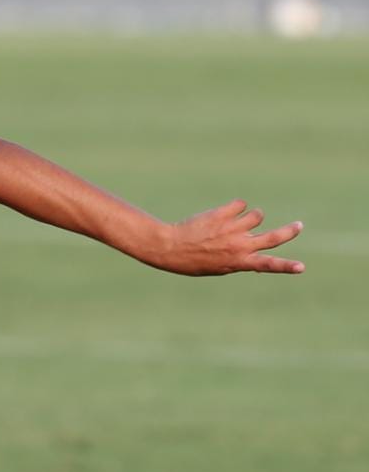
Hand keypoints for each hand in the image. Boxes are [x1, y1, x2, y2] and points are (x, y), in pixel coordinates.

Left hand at [155, 201, 304, 275]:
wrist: (170, 247)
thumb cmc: (195, 260)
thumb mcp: (219, 266)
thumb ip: (239, 260)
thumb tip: (257, 255)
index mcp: (239, 262)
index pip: (268, 265)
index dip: (286, 266)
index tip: (302, 268)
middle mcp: (239, 246)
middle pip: (273, 237)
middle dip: (289, 231)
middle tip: (299, 225)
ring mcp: (232, 229)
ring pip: (257, 215)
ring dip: (249, 216)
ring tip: (231, 222)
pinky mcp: (224, 214)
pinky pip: (241, 204)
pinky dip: (235, 207)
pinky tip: (220, 214)